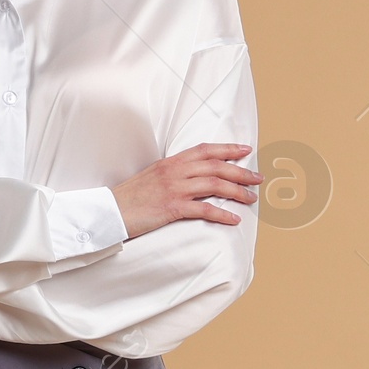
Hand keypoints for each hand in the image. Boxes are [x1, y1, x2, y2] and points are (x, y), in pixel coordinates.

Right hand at [111, 143, 259, 238]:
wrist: (110, 210)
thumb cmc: (130, 197)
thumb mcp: (153, 177)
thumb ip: (174, 173)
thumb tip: (194, 177)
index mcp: (171, 161)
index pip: (206, 150)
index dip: (228, 149)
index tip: (246, 150)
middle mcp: (175, 171)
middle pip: (216, 167)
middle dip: (241, 172)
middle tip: (258, 179)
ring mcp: (174, 188)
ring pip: (214, 185)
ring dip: (237, 192)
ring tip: (252, 199)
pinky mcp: (172, 208)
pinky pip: (204, 209)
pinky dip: (222, 214)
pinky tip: (234, 219)